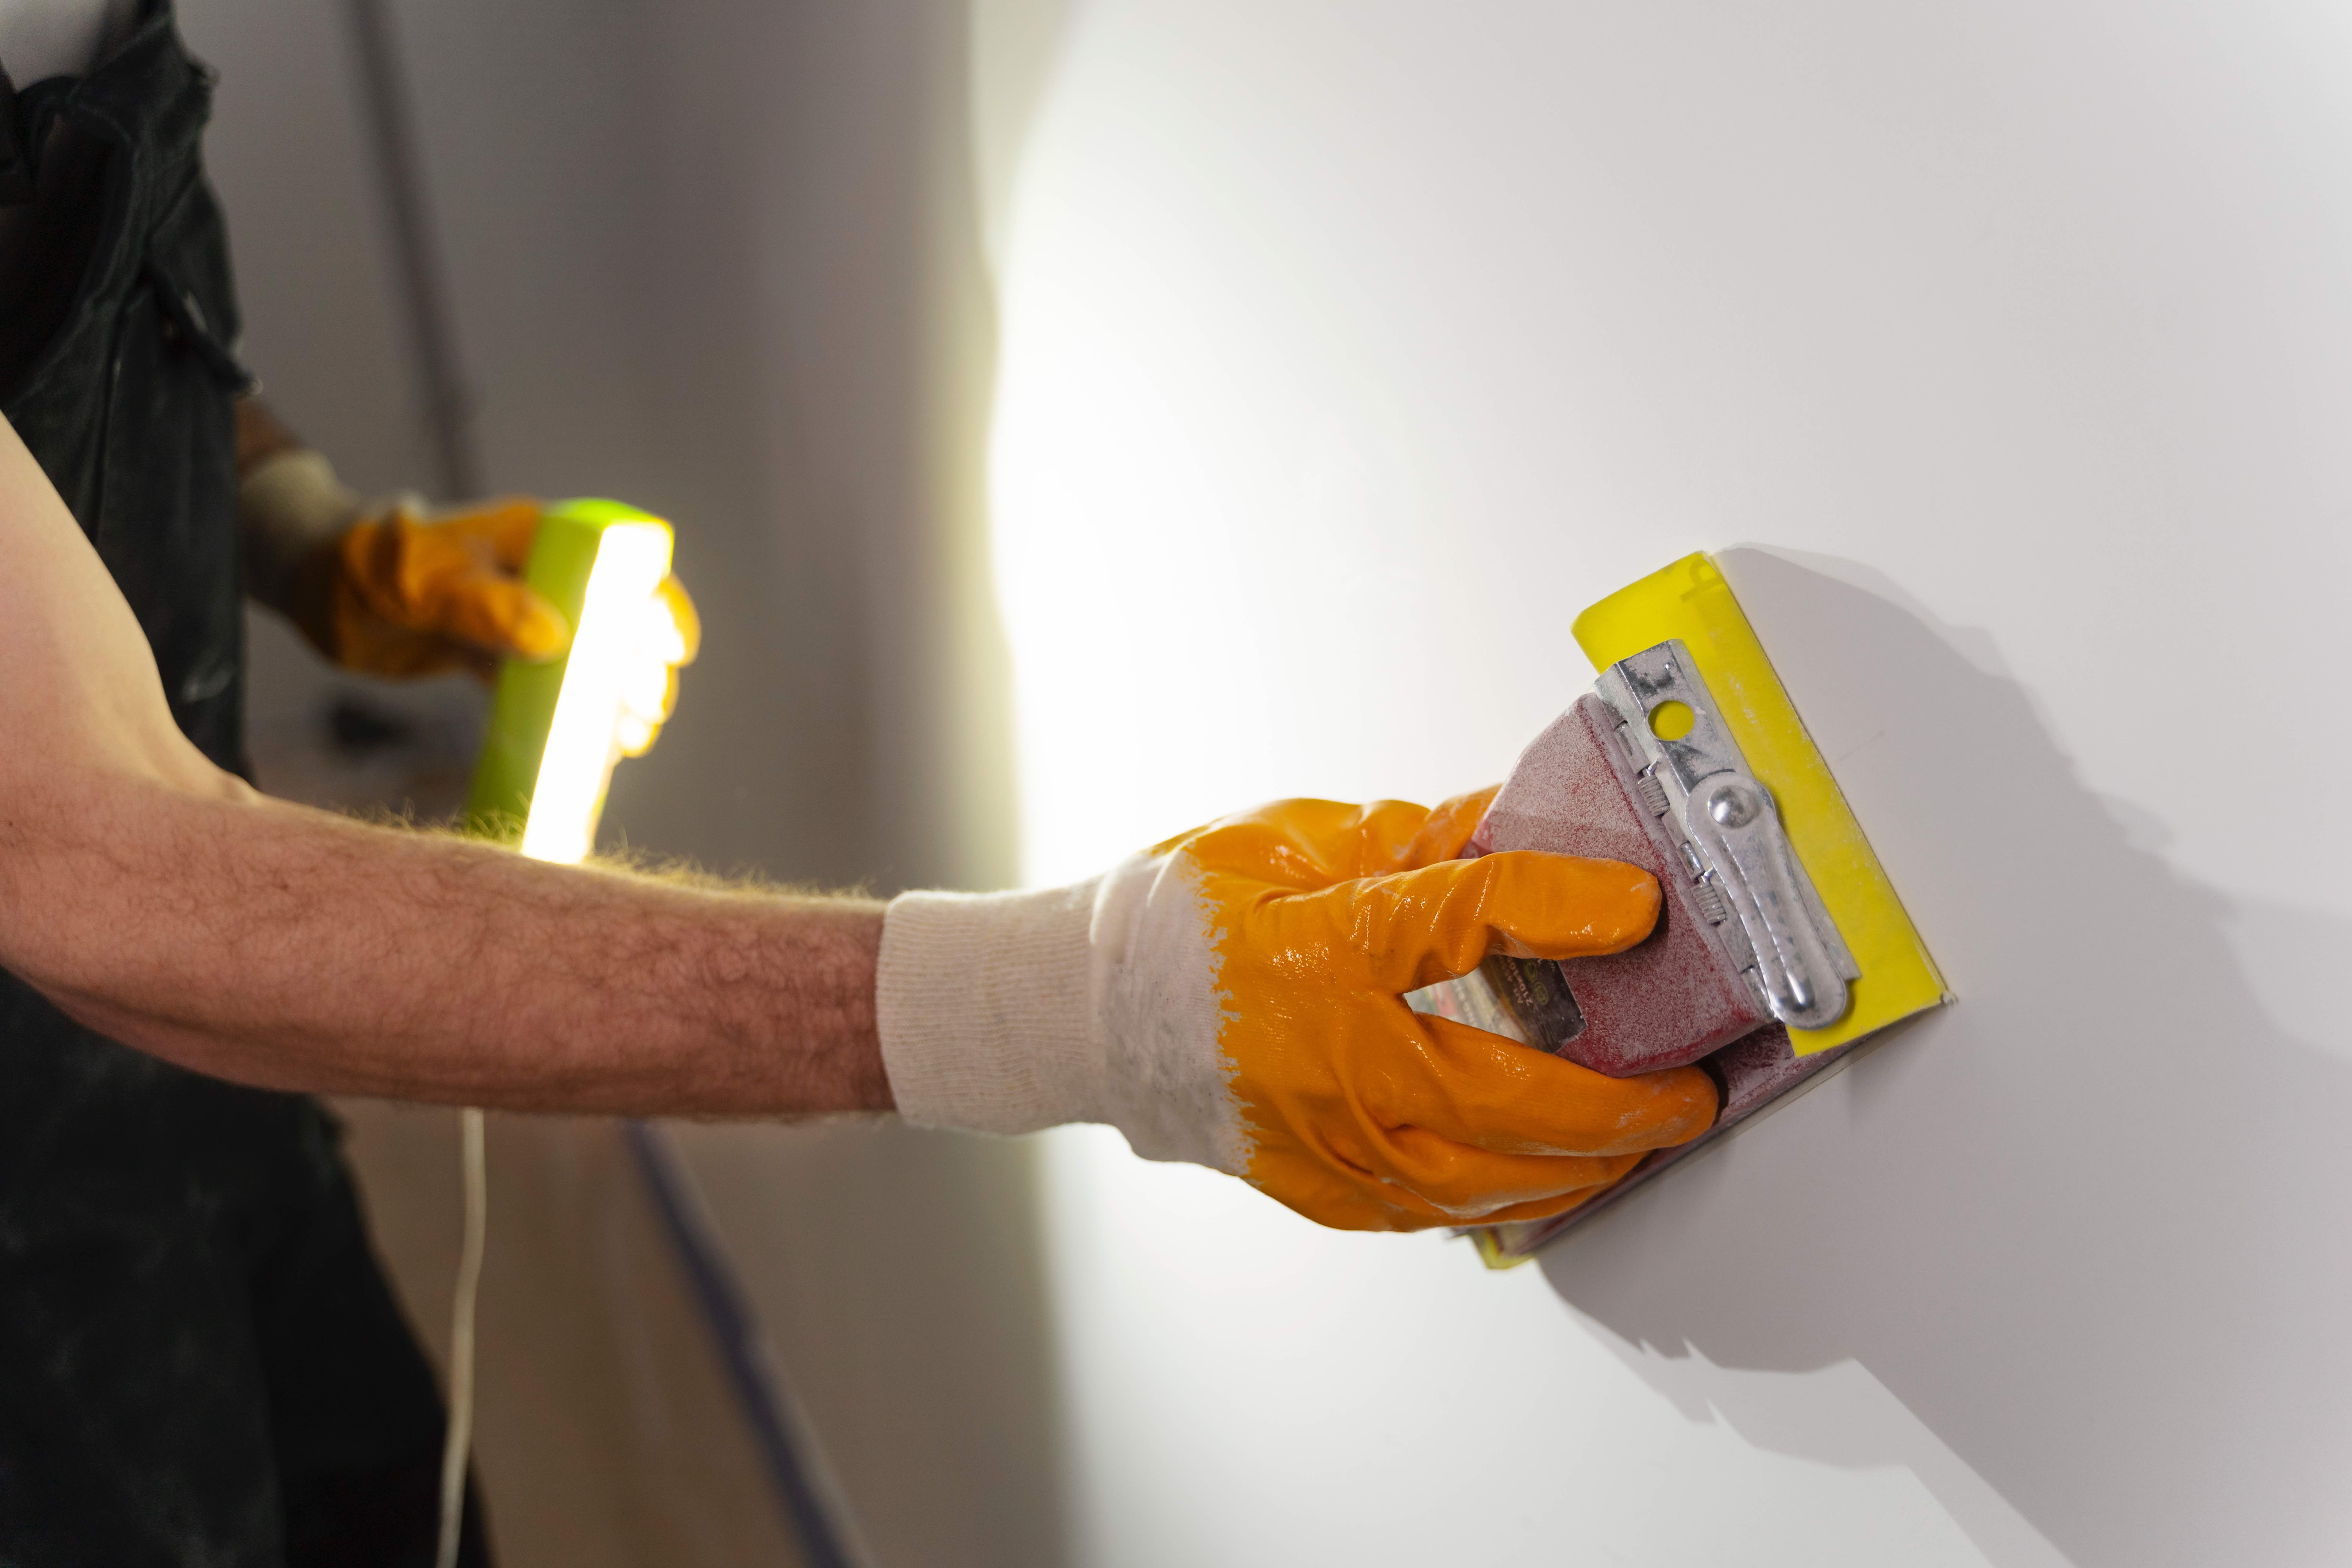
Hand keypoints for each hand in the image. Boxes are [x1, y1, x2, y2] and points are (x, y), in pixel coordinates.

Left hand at [293, 498, 699, 750]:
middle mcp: (538, 575)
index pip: (619, 564)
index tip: (674, 648)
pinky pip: (543, 690)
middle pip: (612, 620)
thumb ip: (487, 605)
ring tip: (632, 740)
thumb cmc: (370, 564)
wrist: (319, 590)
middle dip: (638, 666)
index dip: (656, 602)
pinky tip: (590, 752)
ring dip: (609, 700)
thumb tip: (556, 638)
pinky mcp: (494, 655)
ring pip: (584, 661)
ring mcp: (519, 617)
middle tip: (648, 711)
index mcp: (537, 537)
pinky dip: (566, 719)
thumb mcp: (426, 580)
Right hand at [876, 790, 1719, 1231]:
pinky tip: (1565, 1174)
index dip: (1565, 905)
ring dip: (1588, 1164)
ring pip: (1490, 1181)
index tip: (1639, 903)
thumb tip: (1521, 821)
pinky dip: (1518, 1196)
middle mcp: (1326, 1065)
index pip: (1465, 921)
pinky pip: (1444, 1210)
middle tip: (1692, 1087)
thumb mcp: (1294, 840)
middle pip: (1509, 1101)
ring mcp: (1326, 1145)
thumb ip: (1417, 841)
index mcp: (1315, 954)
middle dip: (1623, 1103)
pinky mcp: (1324, 1189)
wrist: (1084, 1014)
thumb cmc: (1180, 921)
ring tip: (1650, 1136)